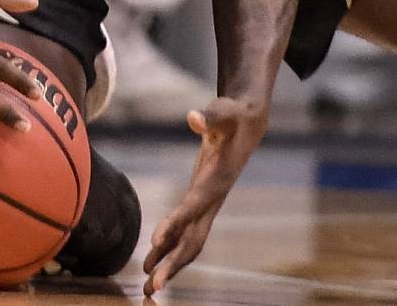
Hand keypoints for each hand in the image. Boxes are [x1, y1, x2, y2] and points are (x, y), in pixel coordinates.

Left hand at [142, 95, 268, 294]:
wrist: (249, 125)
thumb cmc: (234, 116)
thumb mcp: (224, 111)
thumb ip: (210, 115)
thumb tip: (194, 117)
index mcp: (218, 178)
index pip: (195, 204)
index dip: (176, 222)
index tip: (156, 241)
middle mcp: (214, 198)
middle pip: (193, 237)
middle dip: (174, 263)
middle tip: (153, 286)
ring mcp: (209, 204)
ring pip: (189, 241)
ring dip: (169, 264)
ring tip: (147, 287)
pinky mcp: (202, 202)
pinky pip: (185, 231)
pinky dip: (169, 247)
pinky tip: (152, 261)